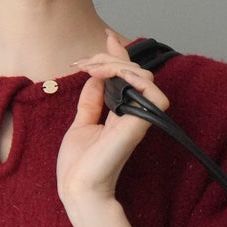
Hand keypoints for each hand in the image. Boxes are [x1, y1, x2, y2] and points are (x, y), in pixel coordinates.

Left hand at [57, 28, 170, 215]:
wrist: (77, 188)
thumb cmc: (79, 165)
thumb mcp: (81, 123)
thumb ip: (92, 100)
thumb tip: (96, 77)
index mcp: (121, 113)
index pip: (127, 76)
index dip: (118, 54)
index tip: (106, 38)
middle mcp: (133, 113)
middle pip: (133, 71)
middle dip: (107, 58)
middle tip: (83, 63)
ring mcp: (138, 117)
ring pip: (142, 75)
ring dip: (115, 64)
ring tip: (91, 68)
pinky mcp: (139, 123)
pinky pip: (149, 90)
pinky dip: (130, 76)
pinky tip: (108, 75)